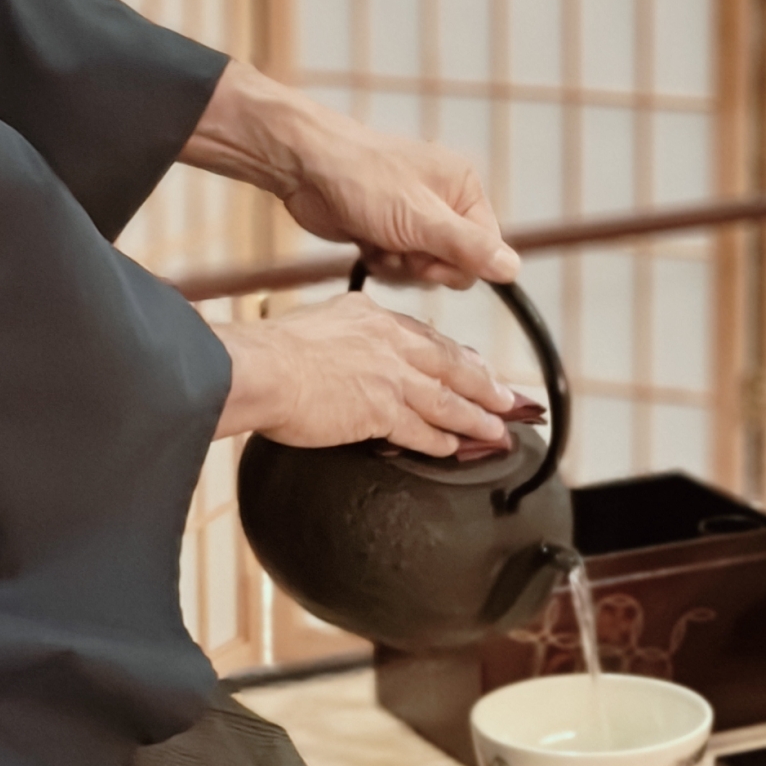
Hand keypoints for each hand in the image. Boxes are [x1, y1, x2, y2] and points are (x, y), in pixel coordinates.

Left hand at [182, 62, 517, 289]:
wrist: (303, 168)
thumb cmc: (362, 179)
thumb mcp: (421, 218)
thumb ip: (468, 247)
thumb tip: (513, 269)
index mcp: (464, 188)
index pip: (487, 249)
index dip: (458, 265)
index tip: (427, 260)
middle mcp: (445, 202)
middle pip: (457, 263)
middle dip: (425, 267)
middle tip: (399, 248)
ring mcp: (415, 217)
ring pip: (426, 270)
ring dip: (400, 267)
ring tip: (378, 241)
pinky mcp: (388, 231)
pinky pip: (400, 266)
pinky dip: (383, 263)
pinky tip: (366, 245)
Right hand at [214, 294, 526, 454]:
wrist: (258, 369)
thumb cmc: (272, 352)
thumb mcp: (317, 322)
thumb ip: (343, 334)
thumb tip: (346, 350)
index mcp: (373, 317)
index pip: (426, 338)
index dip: (455, 357)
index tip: (474, 367)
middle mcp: (389, 342)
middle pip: (451, 365)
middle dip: (485, 385)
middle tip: (508, 400)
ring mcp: (389, 376)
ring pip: (447, 399)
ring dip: (476, 418)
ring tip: (497, 432)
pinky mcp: (381, 410)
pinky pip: (422, 429)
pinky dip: (442, 441)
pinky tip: (455, 449)